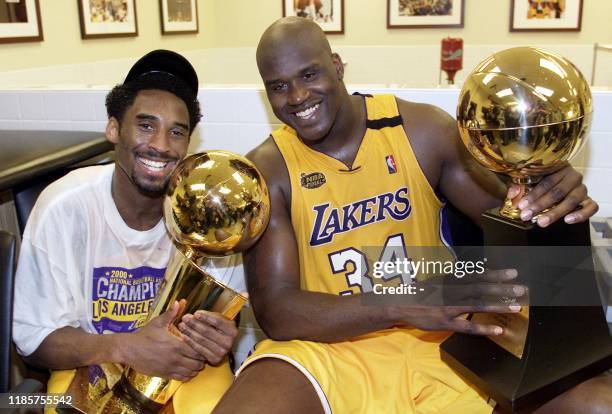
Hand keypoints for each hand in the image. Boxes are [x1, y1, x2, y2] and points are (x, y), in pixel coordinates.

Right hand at [120, 301, 203, 380]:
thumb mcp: (158, 322)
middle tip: (200, 353)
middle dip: (201, 360)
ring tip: (194, 361)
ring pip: (191, 373)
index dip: (203, 349)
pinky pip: (182, 379)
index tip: (202, 345)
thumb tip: (179, 301)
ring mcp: (170, 368)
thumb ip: (171, 313)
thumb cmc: (144, 335)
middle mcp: (175, 359)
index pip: (199, 351)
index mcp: (176, 345)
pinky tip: (186, 368)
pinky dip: (187, 375)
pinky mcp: (165, 375)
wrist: (128, 350)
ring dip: (195, 368)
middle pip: (198, 364)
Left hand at [178, 311, 237, 365]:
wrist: (222, 346)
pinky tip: (184, 336)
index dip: (206, 317)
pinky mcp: (214, 359)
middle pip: (208, 331)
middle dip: (194, 323)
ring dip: (190, 332)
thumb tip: (195, 314)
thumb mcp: (219, 320)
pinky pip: (199, 349)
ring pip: (202, 340)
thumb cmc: (218, 330)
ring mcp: (222, 352)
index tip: (196, 313)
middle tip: (185, 318)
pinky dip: (190, 342)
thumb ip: (209, 316)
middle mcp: (229, 342)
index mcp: (232, 330)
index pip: (217, 321)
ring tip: (182, 325)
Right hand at [391, 269, 525, 335]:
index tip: (513, 273)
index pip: (477, 275)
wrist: (400, 304)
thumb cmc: (421, 292)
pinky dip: (483, 328)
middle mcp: (452, 291)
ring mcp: (449, 307)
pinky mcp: (445, 322)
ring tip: (517, 307)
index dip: (495, 274)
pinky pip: (467, 326)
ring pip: (477, 305)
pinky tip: (498, 330)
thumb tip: (477, 272)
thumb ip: (457, 277)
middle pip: (481, 288)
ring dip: (498, 306)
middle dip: (502, 288)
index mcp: (451, 280)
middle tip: (522, 289)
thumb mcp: (438, 280)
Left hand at [508, 163, 597, 226]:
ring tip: (542, 222)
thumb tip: (512, 193)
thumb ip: (519, 185)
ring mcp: (582, 187)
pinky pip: (591, 207)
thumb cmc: (541, 180)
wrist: (559, 184)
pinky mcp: (589, 199)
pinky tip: (568, 220)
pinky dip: (581, 214)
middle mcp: (572, 176)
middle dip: (540, 205)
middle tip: (527, 215)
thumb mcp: (529, 180)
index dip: (533, 194)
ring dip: (556, 212)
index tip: (521, 205)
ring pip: (572, 200)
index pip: (546, 181)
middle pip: (557, 191)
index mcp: (558, 167)